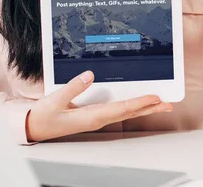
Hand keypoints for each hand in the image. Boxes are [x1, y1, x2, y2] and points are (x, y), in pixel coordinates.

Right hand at [26, 71, 172, 141]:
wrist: (34, 127)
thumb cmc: (44, 116)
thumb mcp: (54, 100)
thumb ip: (72, 88)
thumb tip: (89, 75)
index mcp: (92, 116)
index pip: (121, 109)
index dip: (139, 103)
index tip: (155, 98)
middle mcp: (98, 118)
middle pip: (130, 113)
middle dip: (150, 108)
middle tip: (169, 104)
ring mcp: (98, 117)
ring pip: (126, 113)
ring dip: (144, 108)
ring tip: (161, 104)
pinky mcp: (95, 114)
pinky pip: (119, 110)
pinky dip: (132, 106)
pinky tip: (139, 103)